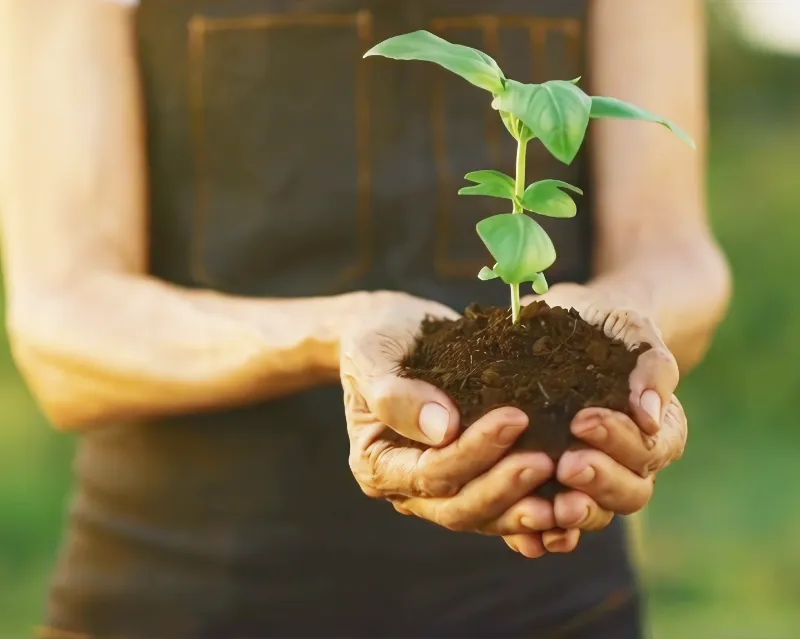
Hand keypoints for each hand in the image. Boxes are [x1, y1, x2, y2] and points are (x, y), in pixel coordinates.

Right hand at [340, 291, 556, 554]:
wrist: (393, 336)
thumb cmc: (377, 341)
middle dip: (506, 488)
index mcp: (378, 465)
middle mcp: (408, 488)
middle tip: (550, 461)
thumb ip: (396, 394)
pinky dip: (537, 513)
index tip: (515, 419)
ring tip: (572, 495)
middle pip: (459, 508)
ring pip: (486, 516)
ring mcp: (442, 489)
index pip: (430, 474)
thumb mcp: (373, 356)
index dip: (473, 453)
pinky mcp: (472, 478)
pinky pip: (504, 506)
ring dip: (528, 509)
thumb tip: (442, 428)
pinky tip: (574, 506)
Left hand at [511, 284, 687, 542]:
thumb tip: (651, 415)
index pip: (651, 449)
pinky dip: (546, 533)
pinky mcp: (555, 490)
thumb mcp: (633, 332)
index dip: (620, 441)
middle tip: (567, 465)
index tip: (583, 421)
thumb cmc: (607, 328)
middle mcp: (630, 464)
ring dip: (578, 514)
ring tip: (552, 508)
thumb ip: (651, 369)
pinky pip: (557, 523)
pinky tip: (529, 534)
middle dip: (600, 481)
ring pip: (597, 513)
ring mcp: (593, 481)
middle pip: (630, 492)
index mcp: (656, 430)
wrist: (571, 328)